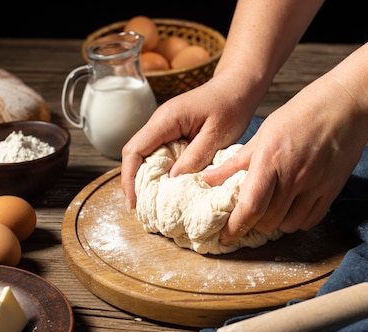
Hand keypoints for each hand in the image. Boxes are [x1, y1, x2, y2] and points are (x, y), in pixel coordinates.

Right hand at [121, 78, 255, 208]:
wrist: (238, 86)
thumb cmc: (231, 106)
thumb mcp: (217, 135)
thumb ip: (195, 157)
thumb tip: (172, 180)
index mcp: (165, 120)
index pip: (134, 150)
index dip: (129, 177)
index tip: (134, 201)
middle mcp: (159, 123)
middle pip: (134, 155)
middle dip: (134, 182)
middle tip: (143, 209)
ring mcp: (164, 128)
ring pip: (146, 157)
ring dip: (147, 179)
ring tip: (153, 204)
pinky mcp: (173, 134)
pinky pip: (160, 155)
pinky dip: (160, 173)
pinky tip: (168, 188)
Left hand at [202, 78, 367, 241]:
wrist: (346, 105)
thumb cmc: (301, 114)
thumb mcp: (263, 133)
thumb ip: (235, 162)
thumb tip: (207, 178)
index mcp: (270, 160)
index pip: (250, 206)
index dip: (235, 227)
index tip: (224, 236)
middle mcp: (293, 176)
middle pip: (268, 221)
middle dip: (253, 224)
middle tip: (247, 217)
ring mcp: (315, 185)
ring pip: (289, 225)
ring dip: (276, 224)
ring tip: (271, 210)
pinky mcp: (332, 190)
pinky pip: (311, 220)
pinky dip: (297, 221)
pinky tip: (291, 208)